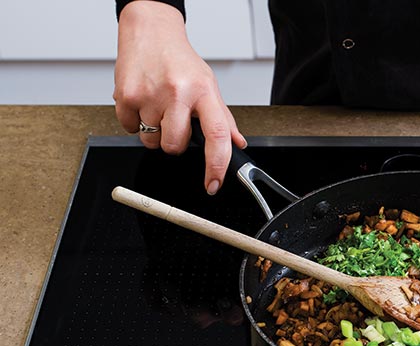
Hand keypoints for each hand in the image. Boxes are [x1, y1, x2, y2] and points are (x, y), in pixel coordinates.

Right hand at [114, 1, 245, 194]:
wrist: (150, 31)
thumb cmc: (180, 60)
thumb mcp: (209, 85)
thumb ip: (223, 119)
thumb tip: (236, 144)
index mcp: (204, 92)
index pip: (217, 137)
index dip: (216, 166)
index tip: (214, 184)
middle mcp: (178, 93)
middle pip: (175, 147)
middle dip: (174, 142)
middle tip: (174, 121)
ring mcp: (150, 95)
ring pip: (152, 142)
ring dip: (154, 133)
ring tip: (158, 107)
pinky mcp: (126, 95)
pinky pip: (130, 130)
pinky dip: (135, 123)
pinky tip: (143, 102)